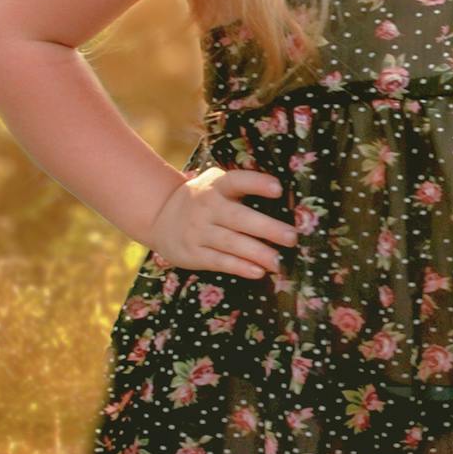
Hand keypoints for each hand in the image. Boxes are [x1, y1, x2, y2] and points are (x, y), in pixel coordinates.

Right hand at [146, 165, 300, 277]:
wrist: (160, 217)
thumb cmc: (204, 200)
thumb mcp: (216, 184)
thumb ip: (243, 187)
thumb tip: (287, 198)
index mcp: (217, 186)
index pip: (237, 181)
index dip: (257, 184)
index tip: (278, 188)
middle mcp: (207, 207)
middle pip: (239, 218)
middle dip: (267, 228)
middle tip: (292, 237)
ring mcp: (199, 232)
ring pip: (231, 243)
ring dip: (257, 253)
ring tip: (279, 262)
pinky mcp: (193, 254)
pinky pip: (219, 261)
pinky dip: (239, 267)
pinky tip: (258, 271)